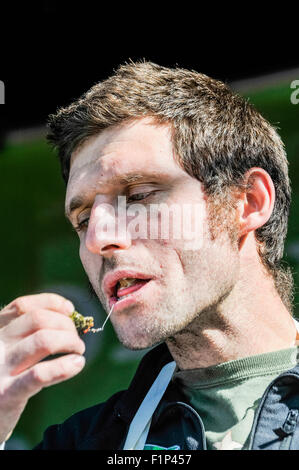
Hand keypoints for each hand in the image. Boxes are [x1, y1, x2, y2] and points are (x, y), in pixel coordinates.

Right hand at [0, 293, 85, 442]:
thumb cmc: (4, 377)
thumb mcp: (8, 349)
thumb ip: (27, 331)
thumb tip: (67, 311)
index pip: (23, 306)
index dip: (51, 303)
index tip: (70, 309)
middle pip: (38, 319)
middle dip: (65, 324)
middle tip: (76, 338)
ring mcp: (0, 368)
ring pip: (44, 341)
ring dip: (70, 341)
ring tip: (78, 350)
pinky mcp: (7, 393)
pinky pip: (40, 374)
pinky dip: (65, 366)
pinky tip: (77, 364)